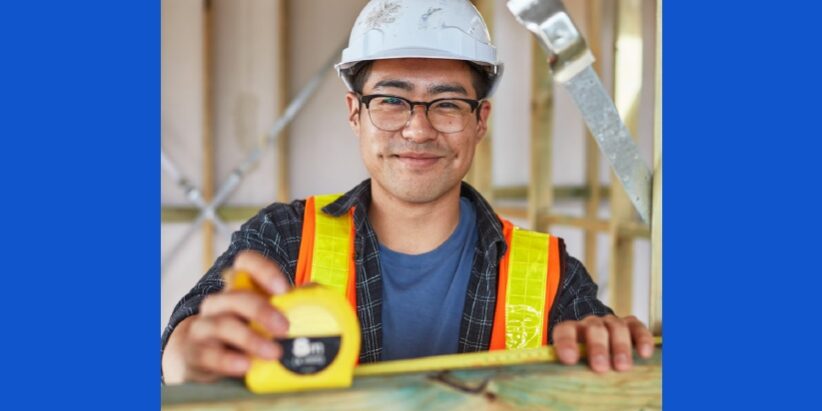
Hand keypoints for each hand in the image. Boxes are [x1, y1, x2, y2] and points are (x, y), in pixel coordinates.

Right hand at [163, 251, 290, 382]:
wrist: (202, 359)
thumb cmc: (244, 332)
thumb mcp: (266, 317)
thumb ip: (291, 304)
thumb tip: (317, 291)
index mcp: (239, 287)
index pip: (245, 263)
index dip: (263, 270)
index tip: (283, 288)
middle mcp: (219, 302)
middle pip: (235, 296)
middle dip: (261, 310)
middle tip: (284, 327)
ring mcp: (204, 326)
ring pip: (222, 324)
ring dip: (250, 338)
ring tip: (273, 353)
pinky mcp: (195, 352)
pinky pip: (209, 354)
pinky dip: (227, 360)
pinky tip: (245, 365)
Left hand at [553, 315, 653, 372]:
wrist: (601, 341)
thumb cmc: (586, 358)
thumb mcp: (576, 363)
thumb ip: (573, 368)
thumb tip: (571, 385)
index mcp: (572, 331)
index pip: (565, 331)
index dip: (566, 343)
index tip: (570, 359)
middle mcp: (592, 323)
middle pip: (594, 329)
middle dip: (597, 347)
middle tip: (600, 367)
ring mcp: (612, 323)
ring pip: (617, 327)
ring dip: (620, 347)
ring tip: (622, 366)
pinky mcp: (632, 325)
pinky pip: (638, 328)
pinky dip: (642, 340)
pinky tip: (644, 353)